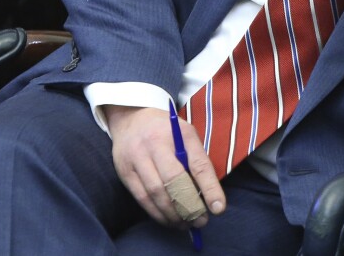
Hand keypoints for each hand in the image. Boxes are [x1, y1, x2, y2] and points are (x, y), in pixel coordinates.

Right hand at [104, 105, 225, 227]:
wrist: (131, 118)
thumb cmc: (166, 131)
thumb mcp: (186, 135)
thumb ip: (196, 160)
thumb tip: (207, 196)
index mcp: (179, 133)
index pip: (197, 163)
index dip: (209, 187)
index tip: (218, 208)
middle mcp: (156, 143)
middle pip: (173, 180)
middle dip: (189, 206)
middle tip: (200, 220)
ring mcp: (137, 157)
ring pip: (156, 193)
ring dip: (173, 214)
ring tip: (185, 224)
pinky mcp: (124, 171)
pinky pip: (142, 198)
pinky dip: (157, 213)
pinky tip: (168, 220)